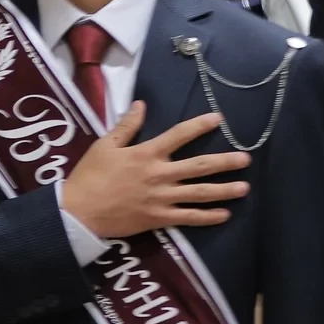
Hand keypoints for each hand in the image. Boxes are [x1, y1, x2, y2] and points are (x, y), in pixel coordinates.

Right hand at [59, 105, 250, 239]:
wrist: (78, 211)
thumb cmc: (89, 176)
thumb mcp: (103, 146)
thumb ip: (126, 126)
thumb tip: (141, 105)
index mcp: (146, 154)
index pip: (178, 135)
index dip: (200, 125)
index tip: (219, 119)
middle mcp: (159, 174)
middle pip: (199, 166)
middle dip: (224, 162)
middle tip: (245, 159)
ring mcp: (161, 198)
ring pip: (199, 193)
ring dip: (224, 190)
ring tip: (244, 187)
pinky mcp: (158, 218)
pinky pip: (188, 218)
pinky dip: (207, 217)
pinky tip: (224, 214)